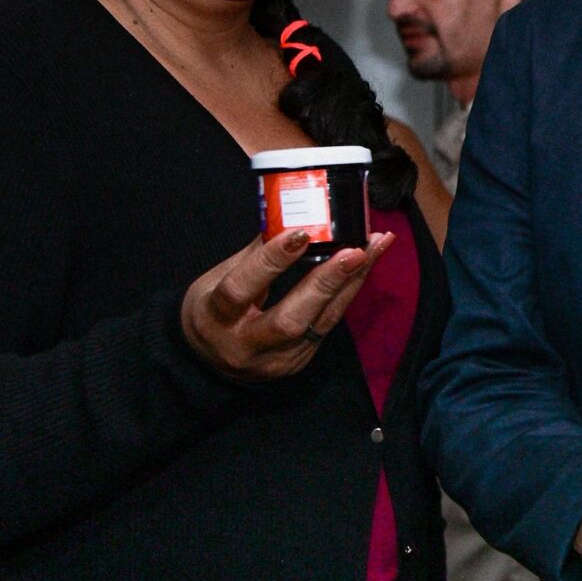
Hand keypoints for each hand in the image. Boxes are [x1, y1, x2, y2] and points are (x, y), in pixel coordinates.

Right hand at [180, 229, 393, 382]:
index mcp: (214, 318)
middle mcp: (245, 346)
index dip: (270, 262)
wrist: (209, 360)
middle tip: (355, 251)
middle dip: (325, 283)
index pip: (240, 290)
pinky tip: (364, 267)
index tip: (301, 233)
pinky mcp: (297, 363)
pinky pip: (328, 326)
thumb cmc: (212, 310)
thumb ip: (253, 254)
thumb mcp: (216, 279)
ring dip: (350, 284)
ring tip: (372, 249)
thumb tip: (290, 217)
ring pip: (320, 324)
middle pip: (289, 320)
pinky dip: (348, 294)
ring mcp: (275, 360)